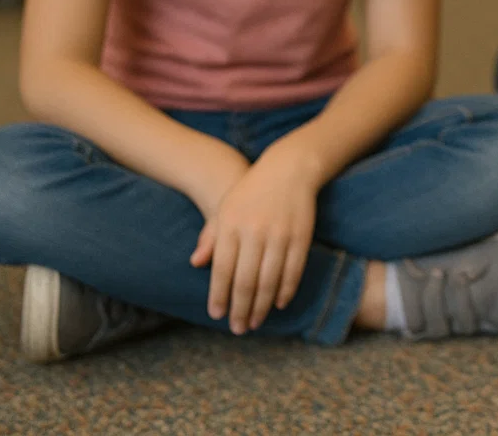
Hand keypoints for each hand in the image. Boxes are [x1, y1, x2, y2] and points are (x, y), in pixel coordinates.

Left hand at [190, 139, 321, 334]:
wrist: (288, 169)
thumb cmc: (251, 192)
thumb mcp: (225, 209)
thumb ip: (211, 237)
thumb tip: (196, 263)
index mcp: (231, 225)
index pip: (222, 269)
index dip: (219, 295)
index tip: (217, 315)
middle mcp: (255, 232)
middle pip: (246, 280)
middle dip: (240, 309)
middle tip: (238, 329)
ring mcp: (280, 234)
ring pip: (270, 280)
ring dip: (262, 306)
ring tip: (255, 322)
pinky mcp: (301, 235)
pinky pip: (294, 270)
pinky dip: (286, 290)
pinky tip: (279, 304)